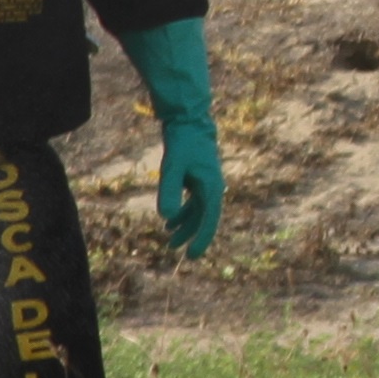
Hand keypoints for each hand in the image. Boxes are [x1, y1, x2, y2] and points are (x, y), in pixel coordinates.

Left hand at [156, 118, 225, 258]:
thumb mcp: (172, 168)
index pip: (209, 220)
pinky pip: (194, 202)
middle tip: (182, 254)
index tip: (191, 256)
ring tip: (169, 239)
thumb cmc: (182, 143)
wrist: (188, 122)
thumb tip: (166, 217)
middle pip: (204, 219)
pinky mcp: (198, 179)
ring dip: (186, 225)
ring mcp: (206, 183)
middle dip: (192, 236)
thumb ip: (170, 191)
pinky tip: (169, 219)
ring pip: (198, 212)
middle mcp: (212, 187)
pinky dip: (183, 212)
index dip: (201, 240)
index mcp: (211, 187)